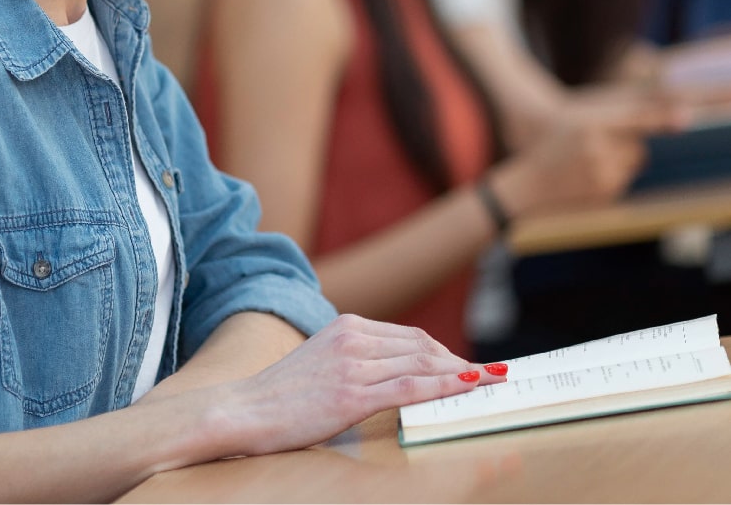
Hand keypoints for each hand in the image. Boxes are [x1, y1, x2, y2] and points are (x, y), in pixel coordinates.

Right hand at [212, 314, 504, 457]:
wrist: (244, 409)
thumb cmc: (282, 394)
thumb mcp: (322, 359)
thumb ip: (357, 356)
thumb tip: (395, 369)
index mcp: (347, 325)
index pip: (410, 336)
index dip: (445, 352)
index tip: (469, 366)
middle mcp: (353, 337)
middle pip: (423, 346)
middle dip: (460, 362)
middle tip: (491, 376)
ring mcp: (353, 364)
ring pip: (422, 363)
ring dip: (462, 373)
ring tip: (490, 382)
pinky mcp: (352, 394)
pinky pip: (411, 387)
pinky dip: (446, 385)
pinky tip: (469, 387)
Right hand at [495, 96, 687, 215]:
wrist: (528, 186)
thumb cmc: (550, 152)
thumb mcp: (573, 126)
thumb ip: (607, 122)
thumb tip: (645, 127)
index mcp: (590, 126)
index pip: (636, 120)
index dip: (661, 119)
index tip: (684, 119)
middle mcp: (599, 148)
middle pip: (638, 147)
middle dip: (626, 149)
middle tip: (596, 151)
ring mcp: (602, 173)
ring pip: (632, 166)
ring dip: (620, 166)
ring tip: (588, 167)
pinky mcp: (605, 193)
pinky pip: (624, 183)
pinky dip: (612, 181)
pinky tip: (587, 182)